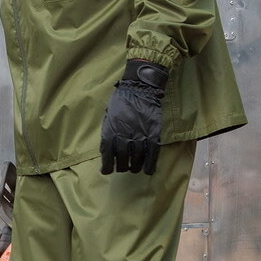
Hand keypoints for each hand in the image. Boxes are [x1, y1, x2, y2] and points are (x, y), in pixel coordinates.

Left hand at [100, 59, 166, 174]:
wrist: (140, 88)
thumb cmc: (121, 101)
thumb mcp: (108, 116)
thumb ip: (108, 132)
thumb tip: (107, 150)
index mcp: (111, 130)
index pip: (107, 153)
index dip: (106, 165)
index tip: (107, 171)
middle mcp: (124, 135)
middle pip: (122, 158)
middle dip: (122, 166)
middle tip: (123, 168)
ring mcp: (140, 135)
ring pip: (137, 158)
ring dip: (135, 167)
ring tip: (134, 169)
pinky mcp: (153, 134)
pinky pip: (152, 154)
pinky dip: (150, 164)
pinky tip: (148, 171)